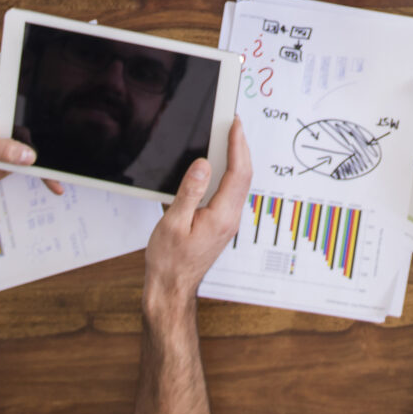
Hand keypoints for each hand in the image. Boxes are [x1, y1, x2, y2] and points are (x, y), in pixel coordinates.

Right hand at [142, 119, 252, 314]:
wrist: (171, 289)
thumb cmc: (169, 261)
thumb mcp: (172, 222)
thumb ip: (189, 192)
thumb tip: (202, 164)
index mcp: (221, 216)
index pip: (238, 173)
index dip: (237, 145)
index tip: (235, 125)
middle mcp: (230, 219)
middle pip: (243, 176)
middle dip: (241, 147)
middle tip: (234, 124)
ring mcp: (227, 223)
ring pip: (238, 184)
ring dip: (236, 159)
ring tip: (229, 138)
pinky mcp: (220, 225)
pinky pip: (230, 193)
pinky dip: (228, 174)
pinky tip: (218, 166)